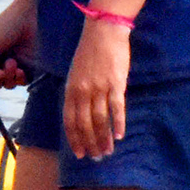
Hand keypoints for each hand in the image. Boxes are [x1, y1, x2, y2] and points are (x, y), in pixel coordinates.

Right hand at [0, 0, 34, 90]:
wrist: (35, 14)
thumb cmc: (10, 23)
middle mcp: (3, 62)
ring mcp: (18, 66)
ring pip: (8, 84)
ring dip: (7, 79)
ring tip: (12, 64)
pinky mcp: (34, 68)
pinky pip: (23, 83)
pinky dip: (19, 79)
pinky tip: (20, 70)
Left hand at [63, 16, 131, 157]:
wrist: (103, 32)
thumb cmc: (90, 53)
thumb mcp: (76, 74)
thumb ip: (77, 93)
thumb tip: (81, 114)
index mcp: (70, 89)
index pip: (70, 120)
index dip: (74, 139)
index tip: (79, 153)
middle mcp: (82, 91)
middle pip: (85, 124)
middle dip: (90, 143)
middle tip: (96, 157)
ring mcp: (99, 88)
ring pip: (100, 119)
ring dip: (103, 138)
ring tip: (108, 152)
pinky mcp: (115, 84)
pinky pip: (116, 108)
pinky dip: (118, 123)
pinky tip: (119, 136)